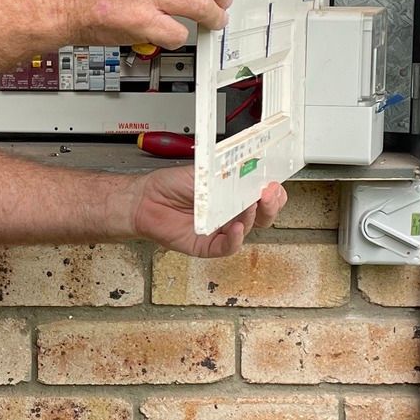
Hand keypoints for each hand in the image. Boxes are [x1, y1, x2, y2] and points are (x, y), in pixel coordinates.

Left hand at [127, 165, 285, 257]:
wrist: (146, 199)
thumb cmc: (171, 185)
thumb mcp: (203, 173)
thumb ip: (225, 175)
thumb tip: (247, 173)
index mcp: (233, 194)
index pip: (262, 195)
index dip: (272, 192)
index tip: (274, 183)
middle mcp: (230, 213)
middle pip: (262, 215)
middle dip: (271, 205)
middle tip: (269, 194)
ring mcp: (221, 230)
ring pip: (247, 229)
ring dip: (253, 217)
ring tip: (251, 205)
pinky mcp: (208, 246)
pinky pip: (227, 247)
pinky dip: (234, 239)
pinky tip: (236, 228)